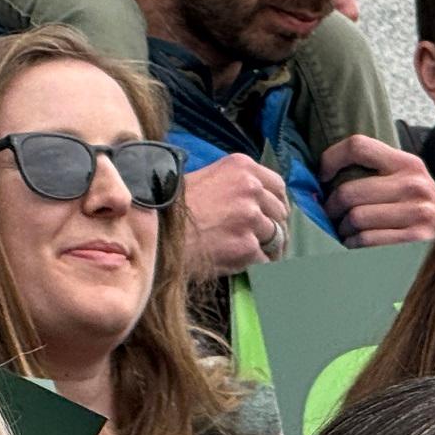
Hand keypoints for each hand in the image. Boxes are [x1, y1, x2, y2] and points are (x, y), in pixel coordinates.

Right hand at [181, 154, 289, 279]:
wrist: (155, 233)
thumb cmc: (173, 207)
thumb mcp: (207, 179)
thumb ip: (235, 185)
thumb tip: (258, 203)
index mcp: (242, 167)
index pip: (278, 186)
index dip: (275, 204)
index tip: (271, 215)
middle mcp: (251, 189)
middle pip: (279, 212)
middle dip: (272, 226)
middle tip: (260, 239)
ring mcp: (251, 218)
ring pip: (276, 237)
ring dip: (267, 248)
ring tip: (252, 255)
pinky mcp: (247, 246)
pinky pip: (266, 261)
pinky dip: (258, 266)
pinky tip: (245, 267)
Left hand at [318, 135, 434, 247]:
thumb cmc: (423, 213)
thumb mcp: (409, 184)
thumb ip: (378, 174)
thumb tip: (324, 175)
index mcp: (408, 164)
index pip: (358, 146)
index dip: (330, 159)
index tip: (322, 177)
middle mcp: (414, 184)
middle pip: (348, 190)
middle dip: (331, 208)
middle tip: (332, 216)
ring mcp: (417, 212)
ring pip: (354, 218)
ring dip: (343, 230)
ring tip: (348, 232)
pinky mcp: (415, 239)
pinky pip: (366, 240)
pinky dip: (354, 245)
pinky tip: (359, 245)